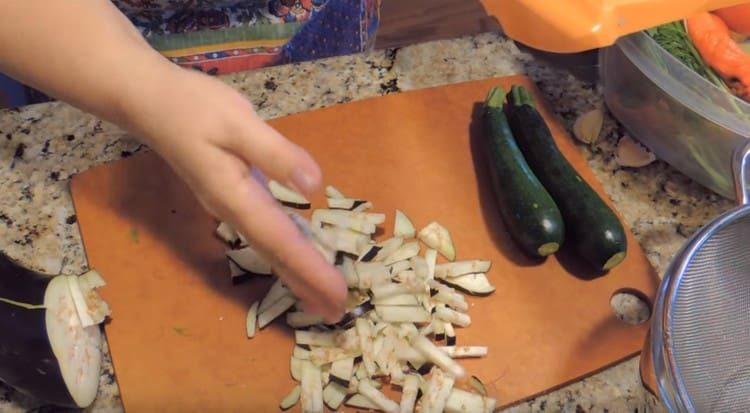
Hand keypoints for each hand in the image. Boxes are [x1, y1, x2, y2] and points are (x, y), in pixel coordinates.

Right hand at [129, 66, 346, 321]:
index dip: (310, 270)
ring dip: (296, 273)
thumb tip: (315, 186)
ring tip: (321, 297)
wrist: (148, 102)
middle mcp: (232, 210)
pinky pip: (264, 231)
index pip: (281, 241)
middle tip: (336, 312)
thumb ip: (275, 154)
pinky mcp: (232, 195)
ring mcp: (230, 205)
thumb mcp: (237, 121)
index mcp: (236, 196)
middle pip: (275, 254)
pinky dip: (284, 249)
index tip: (336, 294)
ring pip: (269, 247)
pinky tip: (295, 255)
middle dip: (306, 284)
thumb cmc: (192, 107)